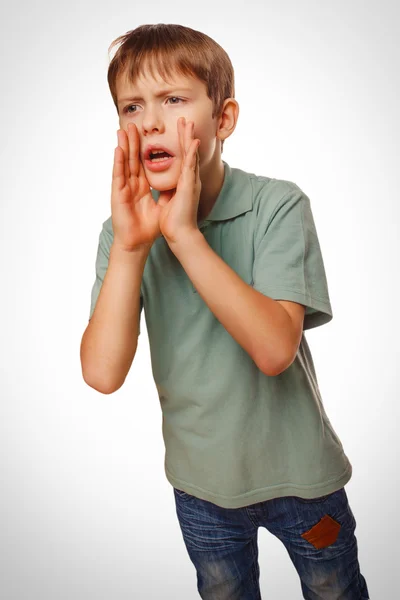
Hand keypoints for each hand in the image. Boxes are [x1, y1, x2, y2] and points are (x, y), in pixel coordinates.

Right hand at [111, 122, 161, 251]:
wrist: (138, 243)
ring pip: (124, 163)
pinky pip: (118, 175)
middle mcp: (132, 185)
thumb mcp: (163, 205)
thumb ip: (168, 192)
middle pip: (132, 159)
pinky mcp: (117, 194)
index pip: (143, 163)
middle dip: (132, 141)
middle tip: (133, 124)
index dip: (144, 149)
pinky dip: (118, 162)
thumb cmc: (149, 228)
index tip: (147, 134)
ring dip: (123, 146)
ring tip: (123, 129)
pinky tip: (118, 149)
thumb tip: (179, 180)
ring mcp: (123, 188)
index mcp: (142, 187)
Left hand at [157, 117, 200, 246]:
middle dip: (186, 136)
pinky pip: (189, 167)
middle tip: (185, 120)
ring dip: (189, 139)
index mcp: (184, 182)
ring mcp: (191, 182)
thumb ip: (172, 190)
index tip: (179, 130)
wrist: (180, 234)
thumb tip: (169, 184)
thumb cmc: (176, 220)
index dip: (182, 144)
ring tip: (188, 124)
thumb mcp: (172, 200)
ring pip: (190, 156)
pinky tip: (193, 142)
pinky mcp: (189, 187)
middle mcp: (190, 180)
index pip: (183, 159)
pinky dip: (191, 154)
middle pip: (189, 153)